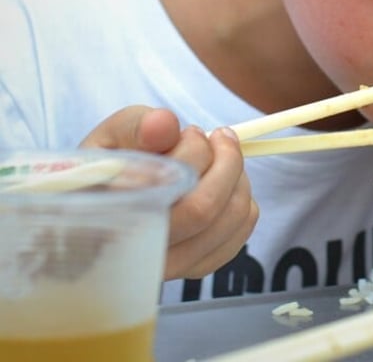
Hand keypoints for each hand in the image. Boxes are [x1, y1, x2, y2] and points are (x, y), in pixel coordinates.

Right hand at [79, 106, 258, 278]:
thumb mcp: (113, 134)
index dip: (192, 153)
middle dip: (224, 161)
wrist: (106, 198)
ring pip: (227, 222)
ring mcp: (166, 266)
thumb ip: (136, 125)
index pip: (164, 188)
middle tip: (218, 137)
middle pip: (202, 209)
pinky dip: (243, 201)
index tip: (191, 132)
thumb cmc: (113, 163)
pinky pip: (238, 235)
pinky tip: (225, 183)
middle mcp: (135, 252)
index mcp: (107, 215)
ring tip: (222, 157)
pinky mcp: (192, 269)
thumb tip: (164, 125)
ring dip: (237, 178)